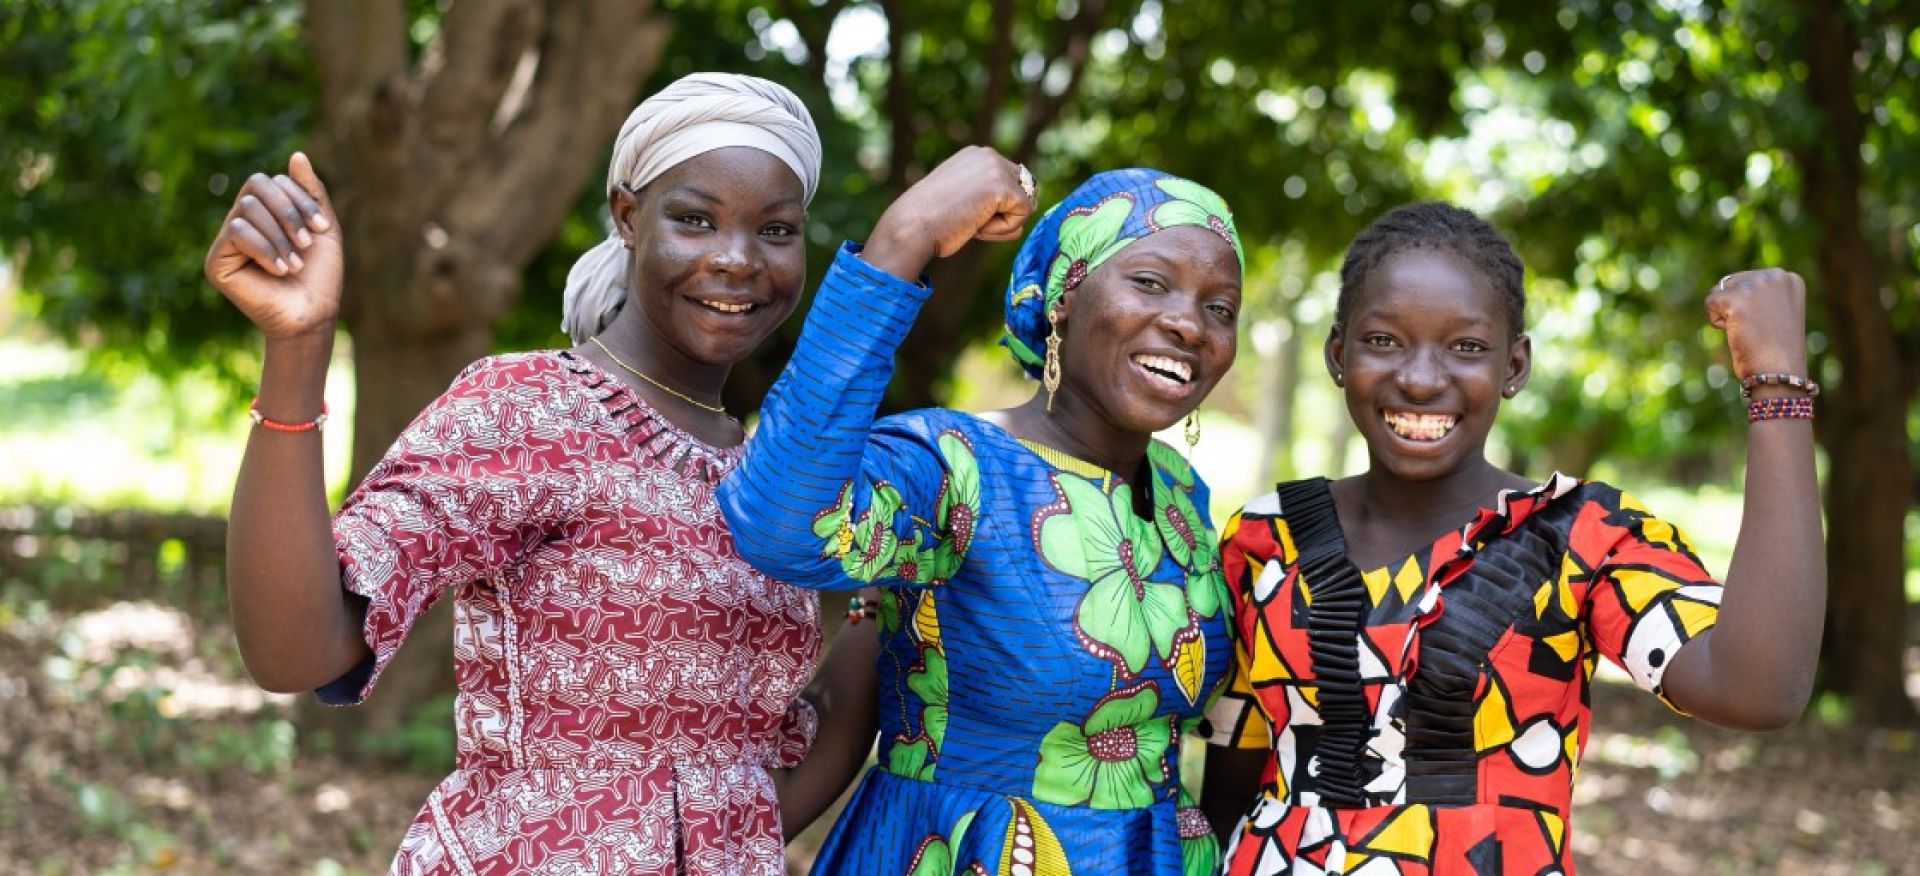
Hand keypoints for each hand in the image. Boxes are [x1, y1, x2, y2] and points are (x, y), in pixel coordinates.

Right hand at [204, 152, 341, 340]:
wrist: (313, 313)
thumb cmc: (320, 275)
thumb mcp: (324, 227)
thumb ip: (311, 191)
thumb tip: (296, 155)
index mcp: (267, 212)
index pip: (272, 181)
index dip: (298, 199)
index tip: (322, 227)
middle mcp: (243, 221)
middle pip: (256, 186)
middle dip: (288, 212)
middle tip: (307, 244)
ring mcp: (227, 241)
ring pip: (246, 208)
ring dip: (280, 235)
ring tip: (295, 263)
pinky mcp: (217, 261)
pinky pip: (236, 232)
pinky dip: (264, 248)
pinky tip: (279, 270)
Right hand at [862, 145, 1035, 280]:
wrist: (912, 226)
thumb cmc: (930, 220)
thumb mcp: (963, 198)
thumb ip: (991, 195)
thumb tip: (1030, 204)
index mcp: (977, 155)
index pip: (1011, 182)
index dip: (997, 208)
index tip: (965, 213)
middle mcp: (989, 154)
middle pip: (1025, 191)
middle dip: (1004, 214)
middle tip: (969, 220)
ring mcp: (996, 168)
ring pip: (1025, 204)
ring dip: (1002, 223)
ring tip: (971, 221)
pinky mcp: (1003, 186)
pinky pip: (1023, 215)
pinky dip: (1003, 230)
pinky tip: (976, 225)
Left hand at [1706, 268, 1808, 378]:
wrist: (1779, 371)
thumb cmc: (1775, 348)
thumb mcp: (1775, 312)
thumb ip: (1760, 294)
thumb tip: (1726, 284)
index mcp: (1788, 278)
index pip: (1749, 279)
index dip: (1749, 305)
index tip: (1767, 323)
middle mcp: (1775, 275)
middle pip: (1732, 282)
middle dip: (1735, 307)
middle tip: (1756, 328)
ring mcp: (1757, 285)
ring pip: (1720, 291)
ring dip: (1725, 313)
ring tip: (1748, 329)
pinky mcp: (1738, 298)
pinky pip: (1710, 302)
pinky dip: (1716, 321)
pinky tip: (1737, 332)